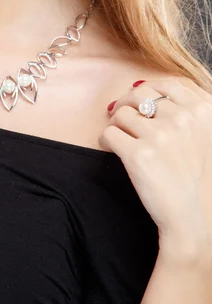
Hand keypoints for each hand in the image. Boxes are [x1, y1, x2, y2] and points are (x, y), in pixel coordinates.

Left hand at [100, 77, 211, 253]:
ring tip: (123, 140)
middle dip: (127, 106)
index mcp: (205, 111)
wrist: (198, 222)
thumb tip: (139, 84)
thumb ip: (186, 108)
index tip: (140, 104)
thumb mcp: (209, 135)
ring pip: (120, 113)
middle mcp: (184, 119)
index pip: (166, 85)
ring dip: (117, 125)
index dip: (148, 91)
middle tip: (123, 119)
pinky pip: (108, 133)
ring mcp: (161, 136)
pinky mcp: (138, 154)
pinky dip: (106, 141)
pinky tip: (114, 151)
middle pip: (138, 96)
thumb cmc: (202, 180)